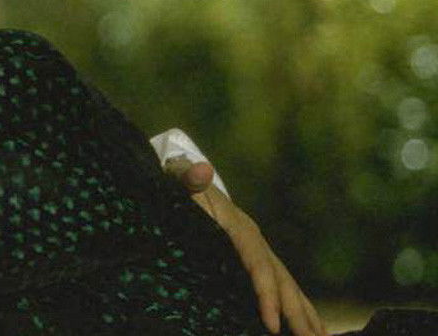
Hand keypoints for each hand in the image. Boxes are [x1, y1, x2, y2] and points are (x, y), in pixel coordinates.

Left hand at [164, 158, 326, 335]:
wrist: (190, 178)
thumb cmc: (181, 183)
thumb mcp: (179, 177)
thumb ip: (187, 176)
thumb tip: (201, 169)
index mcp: (241, 229)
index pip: (258, 266)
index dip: (266, 294)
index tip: (271, 324)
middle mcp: (258, 243)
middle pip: (282, 282)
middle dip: (297, 314)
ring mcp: (261, 252)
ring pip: (289, 287)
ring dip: (306, 315)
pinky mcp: (259, 261)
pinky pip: (283, 287)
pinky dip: (300, 308)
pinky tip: (311, 329)